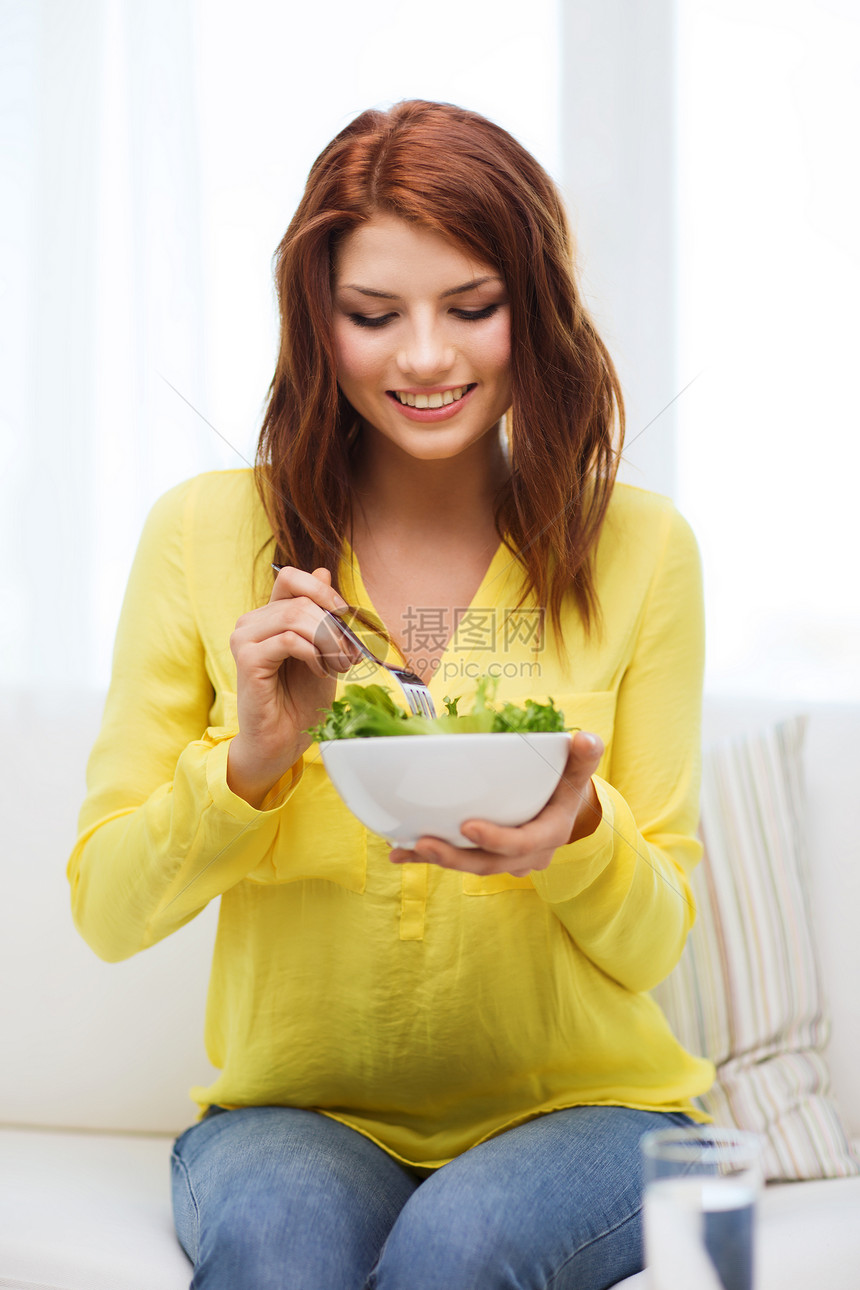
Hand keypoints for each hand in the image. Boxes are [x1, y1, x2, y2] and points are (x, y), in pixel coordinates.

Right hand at [226, 566, 358, 805]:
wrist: (282, 742)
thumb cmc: (301, 700)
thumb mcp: (322, 649)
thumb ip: (321, 614)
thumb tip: (323, 570)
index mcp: (268, 616)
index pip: (291, 578)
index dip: (323, 591)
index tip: (345, 616)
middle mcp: (251, 623)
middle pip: (301, 600)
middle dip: (334, 626)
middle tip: (350, 656)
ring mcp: (245, 639)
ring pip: (296, 616)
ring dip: (328, 641)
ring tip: (339, 666)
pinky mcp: (247, 660)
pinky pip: (289, 640)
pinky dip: (314, 654)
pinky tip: (321, 672)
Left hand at [389, 731, 603, 875]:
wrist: (565, 809)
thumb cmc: (566, 784)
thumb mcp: (577, 770)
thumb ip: (583, 757)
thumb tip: (585, 738)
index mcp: (549, 834)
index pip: (523, 843)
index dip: (495, 839)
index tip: (468, 825)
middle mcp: (527, 856)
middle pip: (489, 863)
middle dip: (455, 857)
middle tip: (423, 842)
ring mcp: (506, 862)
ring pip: (470, 866)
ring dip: (436, 860)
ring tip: (404, 849)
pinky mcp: (486, 858)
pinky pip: (457, 861)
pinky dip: (427, 860)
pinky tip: (399, 853)